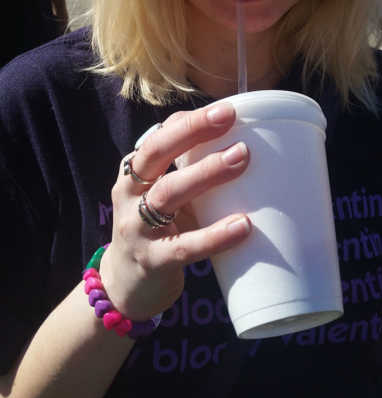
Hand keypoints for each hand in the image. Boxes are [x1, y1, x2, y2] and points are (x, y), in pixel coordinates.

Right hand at [99, 102, 250, 320]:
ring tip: (241, 158)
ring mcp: (136, 227)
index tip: (225, 108)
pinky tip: (242, 225)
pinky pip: (184, 246)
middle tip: (229, 117)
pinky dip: (214, 235)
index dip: (189, 121)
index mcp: (134, 173)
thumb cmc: (155, 231)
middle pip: (156, 153)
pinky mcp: (151, 261)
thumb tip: (239, 141)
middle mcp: (129, 194)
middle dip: (192, 131)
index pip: (158, 136)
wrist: (123, 289)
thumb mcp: (163, 195)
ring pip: (169, 192)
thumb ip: (187, 171)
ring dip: (206, 172)